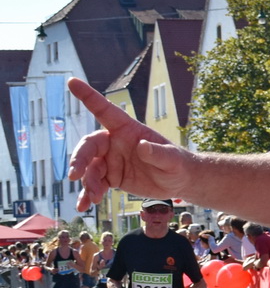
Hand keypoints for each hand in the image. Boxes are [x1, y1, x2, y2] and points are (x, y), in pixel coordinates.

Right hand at [67, 78, 193, 210]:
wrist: (178, 181)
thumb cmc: (177, 164)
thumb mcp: (172, 160)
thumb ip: (158, 153)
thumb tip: (143, 146)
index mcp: (128, 130)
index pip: (105, 110)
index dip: (89, 96)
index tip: (72, 81)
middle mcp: (114, 143)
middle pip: (89, 146)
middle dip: (79, 159)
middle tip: (76, 174)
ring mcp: (111, 161)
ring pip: (89, 169)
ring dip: (87, 183)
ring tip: (93, 198)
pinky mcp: (111, 177)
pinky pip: (94, 185)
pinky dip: (88, 196)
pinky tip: (84, 206)